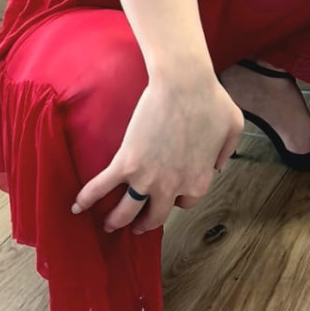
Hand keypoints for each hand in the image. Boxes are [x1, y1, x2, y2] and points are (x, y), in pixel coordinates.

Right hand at [71, 71, 243, 235]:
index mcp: (198, 182)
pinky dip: (87, 198)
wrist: (184, 84)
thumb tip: (216, 166)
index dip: (177, 198)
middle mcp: (172, 187)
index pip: (185, 203)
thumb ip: (225, 152)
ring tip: (109, 224)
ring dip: (116, 221)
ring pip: (126, 211)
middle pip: (155, 217)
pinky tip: (77, 206)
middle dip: (144, 224)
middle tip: (137, 226)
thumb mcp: (233, 128)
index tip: (170, 192)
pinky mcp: (126, 163)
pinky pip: (102, 186)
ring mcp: (147, 178)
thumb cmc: (209, 99)